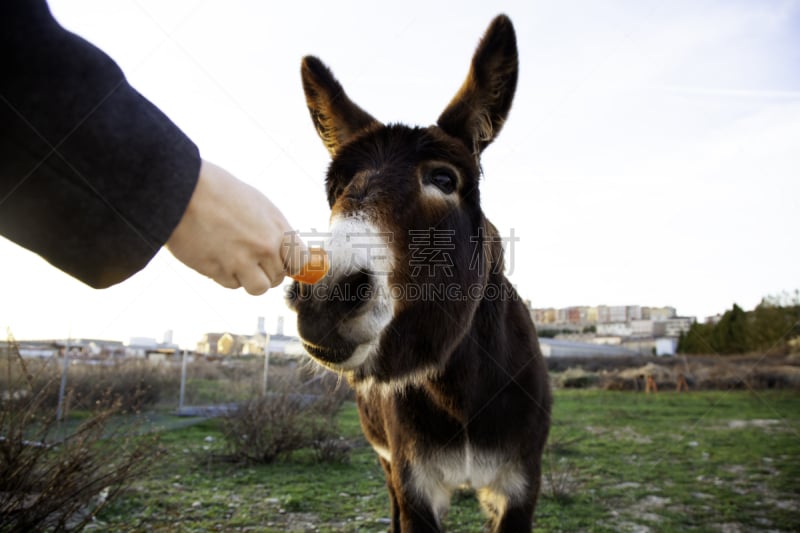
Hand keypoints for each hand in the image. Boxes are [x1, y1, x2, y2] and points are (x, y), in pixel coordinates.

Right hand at [166, 159, 307, 294]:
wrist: (184, 190)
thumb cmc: (221, 192)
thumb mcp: (258, 205)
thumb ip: (274, 230)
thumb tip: (285, 252)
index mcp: (278, 228)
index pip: (301, 262)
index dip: (292, 264)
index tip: (284, 263)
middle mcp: (264, 248)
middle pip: (278, 277)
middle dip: (267, 270)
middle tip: (250, 256)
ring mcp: (241, 262)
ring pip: (259, 288)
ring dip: (250, 279)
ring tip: (237, 261)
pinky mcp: (218, 271)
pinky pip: (232, 285)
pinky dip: (226, 275)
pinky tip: (217, 256)